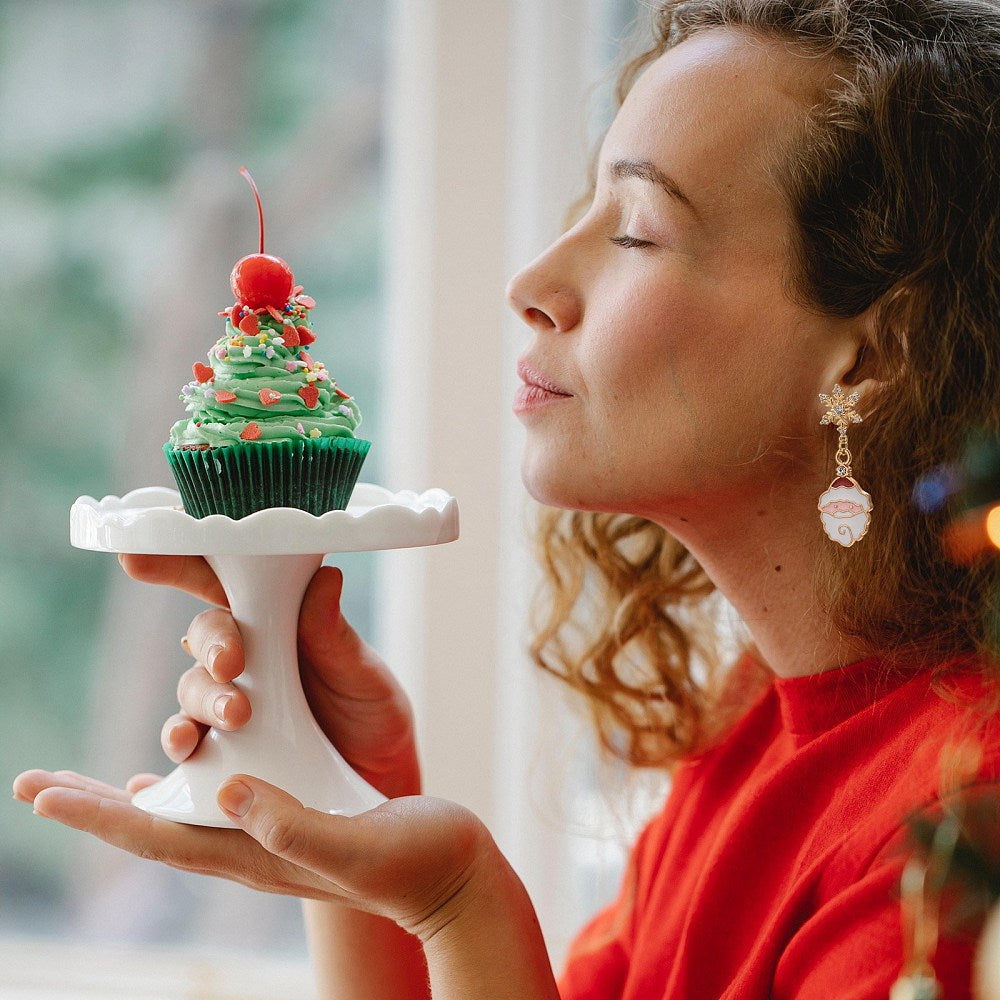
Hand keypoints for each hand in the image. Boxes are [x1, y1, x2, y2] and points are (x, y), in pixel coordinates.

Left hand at [12, 768, 495, 940]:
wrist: (453, 873)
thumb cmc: (415, 860)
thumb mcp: (358, 843)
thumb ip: (295, 826)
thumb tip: (228, 788)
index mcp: (257, 851)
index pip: (158, 833)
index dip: (97, 812)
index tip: (40, 793)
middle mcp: (251, 843)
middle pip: (154, 824)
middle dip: (93, 804)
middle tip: (36, 785)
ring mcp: (272, 830)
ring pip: (183, 810)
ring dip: (132, 793)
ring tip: (91, 782)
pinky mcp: (296, 809)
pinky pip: (222, 796)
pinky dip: (187, 782)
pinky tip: (184, 772)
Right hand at [121, 554, 419, 798]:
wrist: (381, 782)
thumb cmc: (373, 716)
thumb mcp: (364, 675)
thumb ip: (333, 635)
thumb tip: (325, 576)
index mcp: (278, 622)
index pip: (227, 581)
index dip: (182, 562)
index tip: (142, 555)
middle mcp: (246, 657)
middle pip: (205, 636)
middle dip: (212, 645)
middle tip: (231, 664)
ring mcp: (227, 703)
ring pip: (193, 687)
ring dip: (205, 698)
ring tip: (236, 715)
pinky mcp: (219, 752)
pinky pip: (185, 741)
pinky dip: (179, 740)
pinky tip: (186, 747)